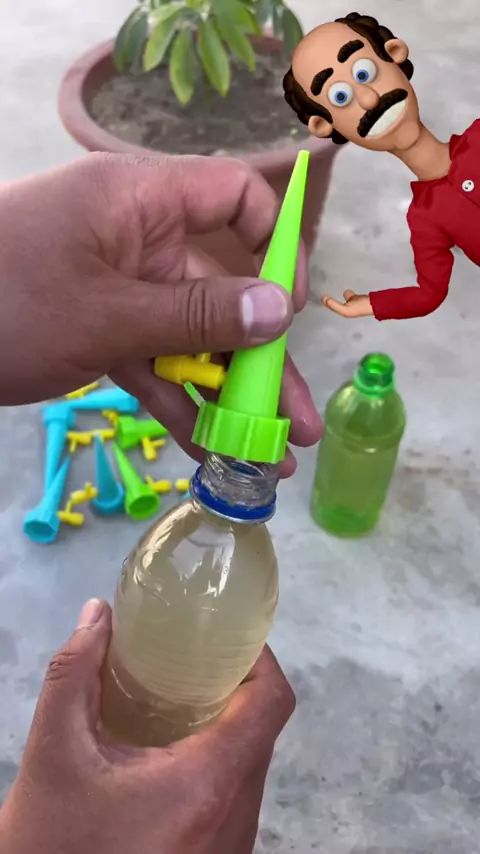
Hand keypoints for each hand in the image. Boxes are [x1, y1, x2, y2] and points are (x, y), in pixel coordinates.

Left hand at [0, 153, 321, 473]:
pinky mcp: (97, 331)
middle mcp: (138, 241)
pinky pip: (151, 364)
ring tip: (268, 457)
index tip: (290, 309)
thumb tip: (282, 310)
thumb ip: (197, 315)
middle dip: (263, 361)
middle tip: (297, 425)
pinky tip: (211, 450)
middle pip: (221, 292)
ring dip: (227, 397)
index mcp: (141, 203)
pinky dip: (177, 404)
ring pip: (189, 339)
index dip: (273, 246)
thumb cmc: (8, 305)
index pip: (233, 197)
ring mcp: (117, 290)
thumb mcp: (108, 315)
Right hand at [0, 599, 293, 853]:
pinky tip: (168, 756)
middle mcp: (239, 815)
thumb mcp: (54, 754)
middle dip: (233, 689)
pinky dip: (216, 766)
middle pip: (262, 731)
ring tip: (177, 702)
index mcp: (211, 782)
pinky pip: (236, 797)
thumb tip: (98, 614)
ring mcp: (235, 845)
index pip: (273, 701)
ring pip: (250, 766)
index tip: (225, 638)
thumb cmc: (59, 842)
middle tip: (191, 662)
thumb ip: (75, 675)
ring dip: (224, 729)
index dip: (258, 657)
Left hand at [322, 290, 373, 317]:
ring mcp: (353, 303)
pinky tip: (346, 290)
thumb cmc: (359, 307)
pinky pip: (349, 296)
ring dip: (338, 296)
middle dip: (330, 301)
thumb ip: (334, 305)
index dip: (326, 303)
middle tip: (324, 294)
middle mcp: (347, 308)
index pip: (332, 307)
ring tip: (333, 290)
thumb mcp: (345, 309)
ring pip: (343, 299)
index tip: (321, 296)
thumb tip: (325, 300)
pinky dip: (347, 293)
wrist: (374, 304)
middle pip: (336, 304)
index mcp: (343, 312)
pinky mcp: (357, 299)